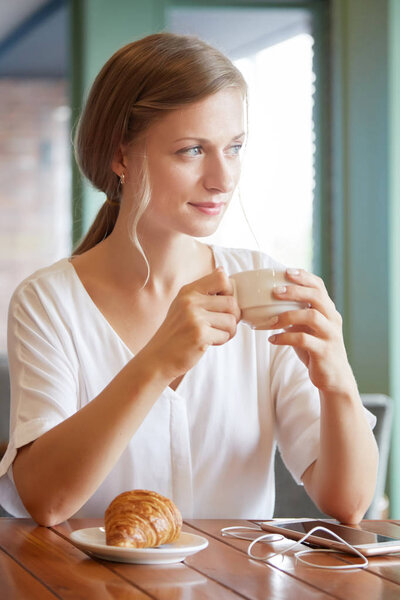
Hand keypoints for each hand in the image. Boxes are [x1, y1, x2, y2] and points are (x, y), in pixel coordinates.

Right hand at [142, 268, 239, 380]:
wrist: (158, 357)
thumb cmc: (175, 332)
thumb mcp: (184, 304)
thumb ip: (204, 290)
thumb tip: (223, 271)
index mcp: (188, 291)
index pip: (222, 278)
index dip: (229, 292)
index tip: (223, 304)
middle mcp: (190, 301)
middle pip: (232, 302)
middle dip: (232, 317)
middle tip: (220, 324)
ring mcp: (194, 317)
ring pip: (232, 320)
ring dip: (228, 331)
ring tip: (214, 334)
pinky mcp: (199, 334)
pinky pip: (225, 335)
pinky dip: (221, 341)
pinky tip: (208, 342)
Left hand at [267, 268, 355, 394]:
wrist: (334, 378)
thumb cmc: (316, 350)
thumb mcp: (306, 329)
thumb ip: (295, 315)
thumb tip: (268, 304)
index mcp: (328, 311)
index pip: (319, 287)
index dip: (304, 277)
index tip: (287, 271)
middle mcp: (332, 319)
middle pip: (317, 297)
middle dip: (296, 290)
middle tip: (276, 291)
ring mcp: (330, 335)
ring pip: (312, 316)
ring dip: (288, 315)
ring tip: (271, 320)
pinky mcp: (324, 351)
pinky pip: (304, 339)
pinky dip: (285, 337)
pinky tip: (272, 339)